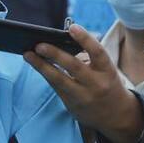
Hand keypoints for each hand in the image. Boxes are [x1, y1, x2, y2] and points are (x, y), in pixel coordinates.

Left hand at [23, 24, 143, 142]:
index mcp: (107, 71)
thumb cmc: (106, 83)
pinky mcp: (72, 104)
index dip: (85, 39)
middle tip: (39, 45)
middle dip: (55, 54)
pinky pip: (55, 87)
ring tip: (28, 54)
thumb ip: (88, 58)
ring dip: (41, 66)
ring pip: (59, 80)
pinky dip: (45, 74)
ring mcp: (83, 96)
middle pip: (74, 67)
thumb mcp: (105, 70)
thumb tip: (59, 42)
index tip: (72, 27)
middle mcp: (96, 84)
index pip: (98, 52)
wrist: (115, 115)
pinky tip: (36, 64)